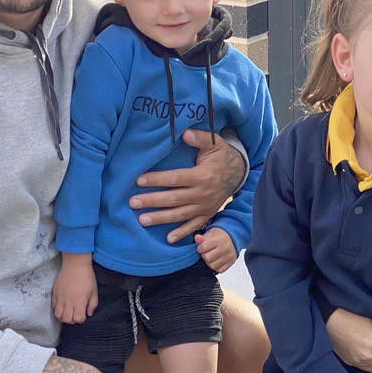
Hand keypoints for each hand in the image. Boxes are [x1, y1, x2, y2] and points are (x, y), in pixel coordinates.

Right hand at [51, 253, 97, 323]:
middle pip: (66, 320)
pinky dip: (57, 309)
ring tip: (68, 312)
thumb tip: (89, 314)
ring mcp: (60, 298)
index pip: (78, 319)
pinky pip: (53, 306)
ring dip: (63, 317)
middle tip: (76, 314)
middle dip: (72, 320)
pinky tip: (63, 305)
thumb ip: (92, 304)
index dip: (81, 319)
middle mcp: (68, 302)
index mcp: (79, 302)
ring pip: (58, 315)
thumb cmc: (87, 277)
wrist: (75, 264)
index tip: (83, 314)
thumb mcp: (94, 291)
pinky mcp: (55, 293)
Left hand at [129, 129, 245, 242]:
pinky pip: (194, 226)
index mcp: (203, 176)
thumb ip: (200, 138)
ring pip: (180, 214)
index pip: (176, 179)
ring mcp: (205, 206)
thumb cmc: (221, 156)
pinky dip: (182, 233)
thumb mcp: (214, 142)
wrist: (238, 172)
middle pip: (174, 199)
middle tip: (133, 202)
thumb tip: (184, 134)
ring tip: (142, 220)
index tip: (139, 180)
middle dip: (152, 201)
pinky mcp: (208, 214)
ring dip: (160, 218)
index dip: (157, 180)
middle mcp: (203, 193)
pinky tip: (168, 239)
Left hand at [195, 227, 236, 272]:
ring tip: (211, 257)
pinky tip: (216, 261)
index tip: (201, 247)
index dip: (199, 248)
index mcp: (220, 240)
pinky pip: (220, 270)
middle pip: (208, 258)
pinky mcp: (231, 263)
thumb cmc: (220, 236)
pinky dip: (216, 267)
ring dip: (209, 262)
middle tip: (206, 252)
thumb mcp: (211, 233)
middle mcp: (225, 249)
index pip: (204, 247)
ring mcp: (229, 257)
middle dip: (204, 256)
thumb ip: (203, 238)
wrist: (232, 238)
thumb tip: (196, 238)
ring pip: (213, 266)